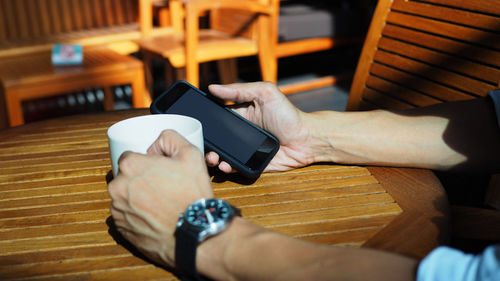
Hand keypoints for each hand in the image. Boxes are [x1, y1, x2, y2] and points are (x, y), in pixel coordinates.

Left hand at [107, 130, 212, 267]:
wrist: (195, 231)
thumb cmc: (192, 195)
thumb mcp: (191, 154)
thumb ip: (170, 138)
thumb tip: (158, 141)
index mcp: (130, 166)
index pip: (129, 158)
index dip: (146, 163)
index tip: (159, 171)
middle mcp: (118, 187)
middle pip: (125, 178)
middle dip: (140, 181)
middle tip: (162, 188)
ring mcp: (117, 210)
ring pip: (124, 198)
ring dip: (138, 199)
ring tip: (160, 205)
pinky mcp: (121, 229)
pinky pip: (126, 217)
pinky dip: (137, 216)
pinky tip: (155, 218)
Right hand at [205, 82, 314, 172]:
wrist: (307, 139)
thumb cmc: (288, 114)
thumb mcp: (265, 93)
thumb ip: (240, 89)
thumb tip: (213, 87)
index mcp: (240, 113)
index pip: (217, 116)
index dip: (205, 119)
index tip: (193, 122)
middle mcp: (240, 132)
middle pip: (216, 137)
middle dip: (206, 141)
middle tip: (200, 144)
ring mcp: (245, 149)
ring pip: (222, 153)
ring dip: (213, 156)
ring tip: (212, 157)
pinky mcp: (251, 163)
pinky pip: (235, 167)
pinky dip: (227, 167)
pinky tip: (225, 165)